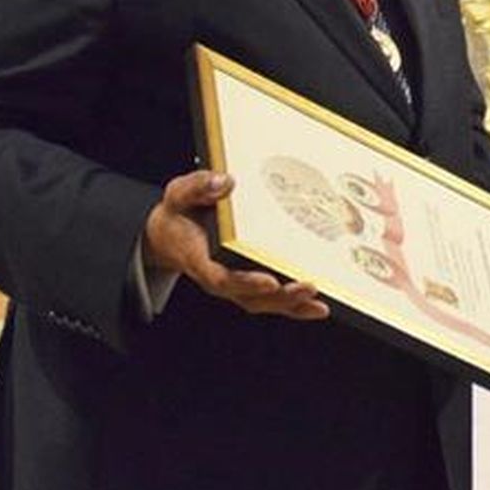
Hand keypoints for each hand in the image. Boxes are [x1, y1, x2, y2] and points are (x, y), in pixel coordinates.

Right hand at [142, 170, 328, 320]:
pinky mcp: (248, 284)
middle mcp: (218, 277)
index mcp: (199, 259)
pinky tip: (317, 307)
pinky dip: (294, 305)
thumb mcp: (179, 194)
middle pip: (249, 297)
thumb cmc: (180, 213)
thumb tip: (226, 182)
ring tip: (318, 304)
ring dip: (291, 304)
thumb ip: (197, 186)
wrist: (171, 234)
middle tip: (307, 288)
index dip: (245, 282)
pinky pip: (271, 300)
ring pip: (263, 302)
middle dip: (280, 296)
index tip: (269, 282)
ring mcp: (234, 285)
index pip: (222, 277)